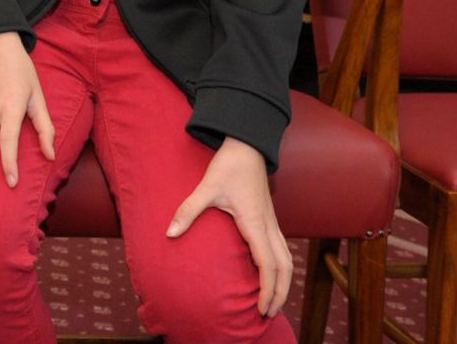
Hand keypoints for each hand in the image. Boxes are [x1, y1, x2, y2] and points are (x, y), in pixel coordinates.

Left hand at [167, 138, 292, 317]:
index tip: (262, 308)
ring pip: (287, 258)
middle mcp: (269, 225)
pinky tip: (270, 275)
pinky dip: (280, 267)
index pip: (267, 264)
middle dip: (280, 293)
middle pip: (284, 267)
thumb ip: (188, 211)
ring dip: (283, 281)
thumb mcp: (206, 188)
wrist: (247, 144)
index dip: (268, 289)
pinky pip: (281, 249)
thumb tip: (169, 234)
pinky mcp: (270, 218)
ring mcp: (272, 222)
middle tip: (268, 313)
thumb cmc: (229, 166)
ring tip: (272, 300)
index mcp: (255, 223)